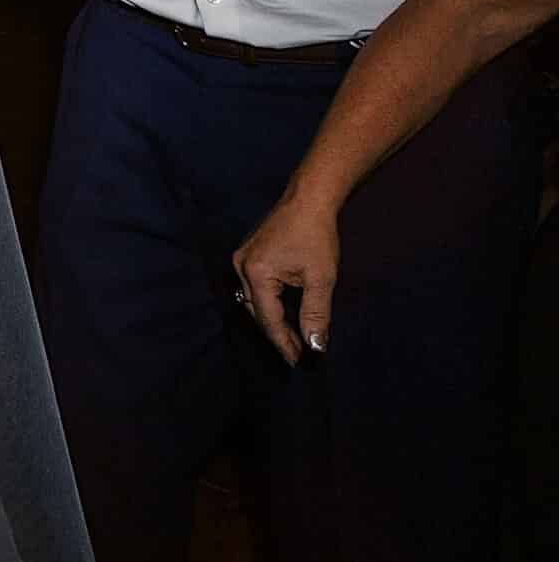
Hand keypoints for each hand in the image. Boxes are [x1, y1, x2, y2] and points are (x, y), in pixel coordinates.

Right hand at [232, 189, 338, 364]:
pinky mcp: (247, 256)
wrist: (308, 200)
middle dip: (278, 334)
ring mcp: (241, 261)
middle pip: (257, 312)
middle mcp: (241, 268)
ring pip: (254, 302)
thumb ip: (316, 314)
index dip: (284, 343)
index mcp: (255, 274)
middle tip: (298, 353)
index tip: (299, 362)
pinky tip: (284, 313)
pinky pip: (254, 289)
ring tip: (293, 337)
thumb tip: (315, 346)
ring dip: (273, 320)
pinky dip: (269, 304)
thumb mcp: (321, 278)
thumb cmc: (317, 236)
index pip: (268, 319)